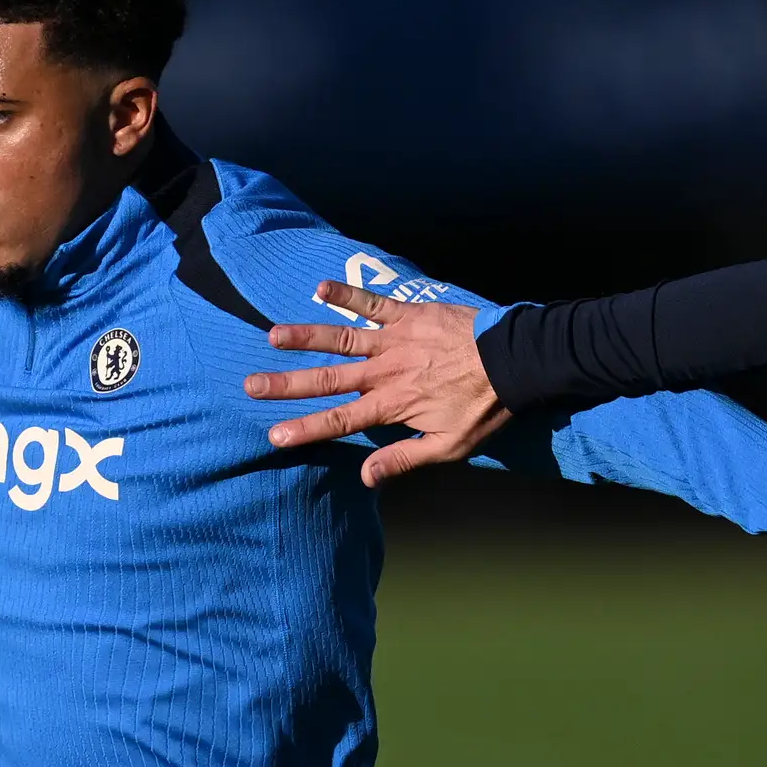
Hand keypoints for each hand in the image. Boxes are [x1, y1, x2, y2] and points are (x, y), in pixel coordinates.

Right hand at [243, 283, 508, 486]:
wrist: (514, 361)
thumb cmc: (484, 408)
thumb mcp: (449, 446)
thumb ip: (404, 459)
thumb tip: (366, 478)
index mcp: (393, 405)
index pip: (340, 420)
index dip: (306, 429)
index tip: (275, 435)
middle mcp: (385, 371)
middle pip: (328, 380)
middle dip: (287, 385)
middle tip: (252, 385)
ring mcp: (395, 339)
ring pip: (341, 339)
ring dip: (306, 337)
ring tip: (272, 336)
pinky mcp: (408, 314)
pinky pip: (372, 303)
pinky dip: (347, 294)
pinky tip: (320, 288)